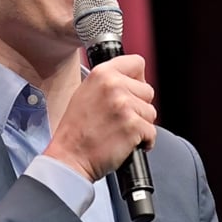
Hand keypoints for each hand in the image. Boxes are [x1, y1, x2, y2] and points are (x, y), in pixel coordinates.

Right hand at [44, 54, 156, 181]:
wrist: (70, 158)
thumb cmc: (76, 131)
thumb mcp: (86, 93)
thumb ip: (109, 82)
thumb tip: (132, 80)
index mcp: (102, 73)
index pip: (137, 63)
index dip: (138, 79)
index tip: (133, 91)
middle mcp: (114, 85)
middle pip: (148, 90)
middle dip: (139, 106)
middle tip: (120, 118)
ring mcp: (124, 105)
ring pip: (151, 112)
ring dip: (141, 124)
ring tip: (119, 131)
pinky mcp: (133, 125)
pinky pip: (152, 132)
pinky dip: (144, 141)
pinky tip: (126, 142)